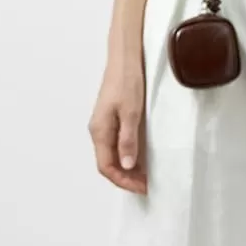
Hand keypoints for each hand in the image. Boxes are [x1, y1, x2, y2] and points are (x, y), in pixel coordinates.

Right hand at [88, 44, 148, 194]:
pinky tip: (141, 157)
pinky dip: (127, 156)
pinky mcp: (111, 119)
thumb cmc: (127, 81)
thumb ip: (128, 140)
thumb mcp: (131, 112)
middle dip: (126, 178)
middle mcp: (98, 131)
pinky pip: (116, 145)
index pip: (106, 167)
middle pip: (107, 164)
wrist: (124, 58)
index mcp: (100, 131)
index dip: (123, 181)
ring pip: (112, 156)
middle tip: (147, 185)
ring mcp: (104, 125)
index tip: (142, 187)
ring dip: (127, 169)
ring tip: (146, 176)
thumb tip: (127, 165)